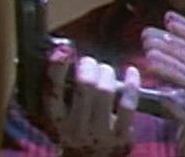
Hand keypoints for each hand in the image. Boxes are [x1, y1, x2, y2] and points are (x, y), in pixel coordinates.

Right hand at [44, 41, 139, 156]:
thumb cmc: (75, 126)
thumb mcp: (62, 113)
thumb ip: (61, 89)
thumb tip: (62, 50)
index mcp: (55, 119)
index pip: (52, 90)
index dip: (58, 67)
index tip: (65, 49)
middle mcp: (74, 127)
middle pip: (85, 84)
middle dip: (89, 65)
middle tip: (90, 61)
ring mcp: (98, 132)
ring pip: (105, 91)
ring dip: (107, 72)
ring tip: (105, 69)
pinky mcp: (120, 135)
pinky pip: (128, 104)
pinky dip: (131, 84)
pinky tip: (131, 71)